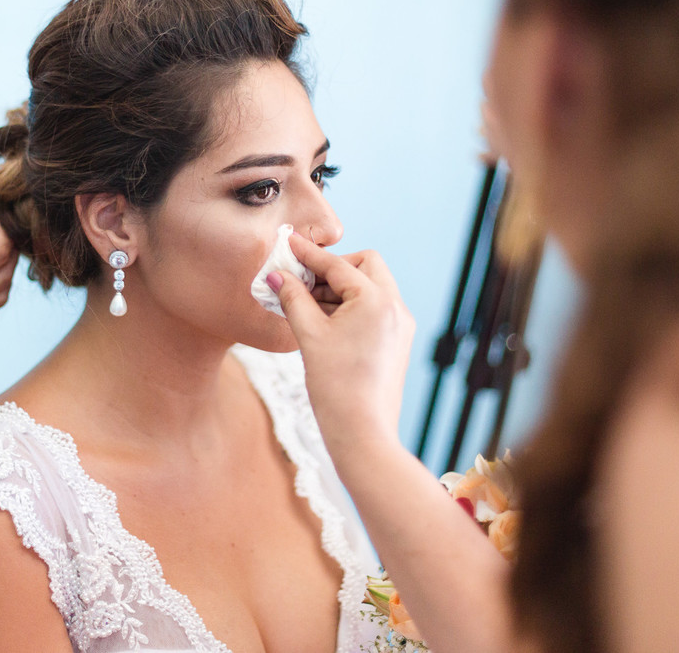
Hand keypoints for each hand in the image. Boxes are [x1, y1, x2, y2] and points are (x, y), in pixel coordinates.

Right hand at [271, 234, 414, 448]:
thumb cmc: (336, 387)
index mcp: (377, 300)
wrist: (363, 434)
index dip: (309, 255)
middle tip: (303, 281)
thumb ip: (293, 298)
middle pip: (365, 266)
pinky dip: (352, 306)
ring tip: (307, 305)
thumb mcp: (309, 336)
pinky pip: (375, 309)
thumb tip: (277, 276)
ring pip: (371, 287)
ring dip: (341, 289)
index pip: (338, 265)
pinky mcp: (398, 341)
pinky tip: (325, 322)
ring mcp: (401, 325)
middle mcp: (396, 307)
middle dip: (333, 269)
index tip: (289, 244)